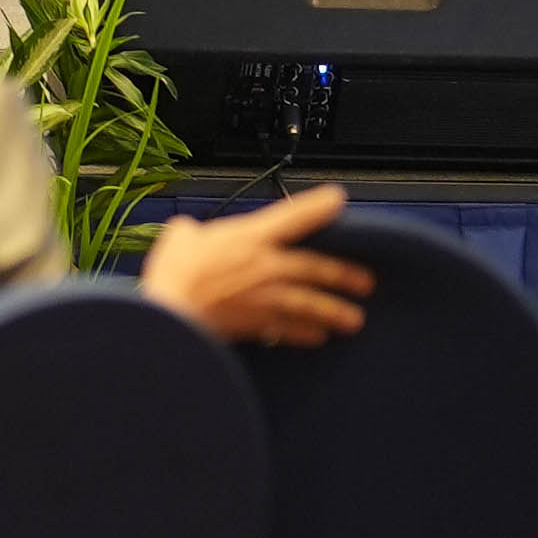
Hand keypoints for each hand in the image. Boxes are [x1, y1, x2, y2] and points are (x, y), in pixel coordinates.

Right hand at [136, 182, 370, 346]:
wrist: (172, 313)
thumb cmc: (174, 274)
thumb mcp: (179, 237)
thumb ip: (192, 232)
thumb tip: (189, 232)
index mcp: (250, 238)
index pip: (293, 216)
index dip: (318, 206)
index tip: (338, 200)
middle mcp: (266, 268)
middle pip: (315, 269)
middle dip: (343, 275)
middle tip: (365, 282)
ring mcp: (265, 299)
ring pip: (310, 304)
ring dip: (333, 311)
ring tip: (353, 319)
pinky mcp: (256, 325)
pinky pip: (288, 330)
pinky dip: (303, 334)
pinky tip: (316, 338)